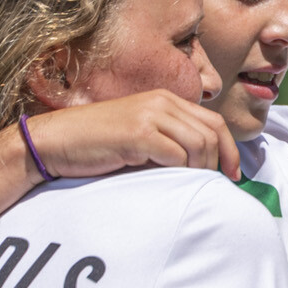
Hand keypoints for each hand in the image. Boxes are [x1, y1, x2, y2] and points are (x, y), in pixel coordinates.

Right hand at [27, 91, 238, 181]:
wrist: (55, 142)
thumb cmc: (96, 147)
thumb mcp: (139, 137)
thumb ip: (168, 142)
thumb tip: (201, 167)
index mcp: (164, 100)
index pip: (213, 122)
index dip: (229, 150)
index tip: (232, 175)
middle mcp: (161, 102)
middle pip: (212, 133)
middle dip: (218, 164)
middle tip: (211, 187)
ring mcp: (149, 116)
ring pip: (199, 144)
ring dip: (200, 170)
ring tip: (188, 186)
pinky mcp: (138, 134)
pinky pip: (177, 155)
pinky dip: (180, 172)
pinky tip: (170, 182)